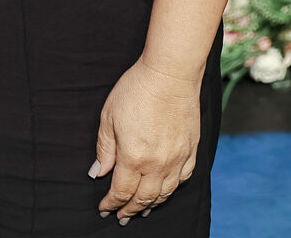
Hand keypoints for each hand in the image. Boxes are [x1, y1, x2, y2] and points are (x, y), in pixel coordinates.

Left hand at [91, 59, 200, 222]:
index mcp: (133, 157)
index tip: (105, 208)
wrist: (170, 73)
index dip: (111, 204)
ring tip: (141, 209)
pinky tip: (165, 189)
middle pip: (143, 198)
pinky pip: (183, 178)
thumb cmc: (137, 90)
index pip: (121, 192)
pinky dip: (172, 189)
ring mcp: (177, 158)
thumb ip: (104, 148)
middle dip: (130, 210)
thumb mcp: (109, 116)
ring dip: (151, 204)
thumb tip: (99, 172)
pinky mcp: (191, 150)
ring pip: (165, 193)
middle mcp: (158, 164)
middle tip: (121, 217)